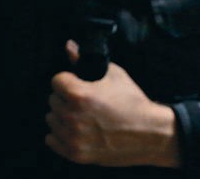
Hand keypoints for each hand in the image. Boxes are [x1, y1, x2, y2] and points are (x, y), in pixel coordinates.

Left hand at [45, 40, 180, 167]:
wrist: (147, 132)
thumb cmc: (132, 102)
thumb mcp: (114, 74)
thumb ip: (85, 60)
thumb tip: (69, 47)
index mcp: (80, 95)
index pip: (56, 81)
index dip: (68, 79)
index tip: (76, 83)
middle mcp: (73, 117)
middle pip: (53, 100)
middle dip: (65, 97)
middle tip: (83, 100)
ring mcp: (73, 137)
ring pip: (52, 120)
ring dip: (62, 115)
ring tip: (82, 115)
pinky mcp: (75, 153)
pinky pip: (52, 140)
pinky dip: (61, 134)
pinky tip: (76, 129)